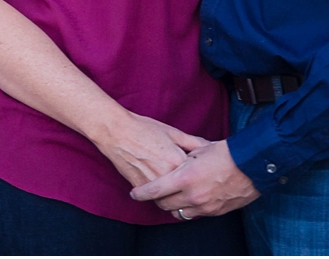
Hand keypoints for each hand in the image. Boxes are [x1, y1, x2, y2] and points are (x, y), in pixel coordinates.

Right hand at [93, 112, 211, 188]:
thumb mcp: (173, 132)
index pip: (199, 176)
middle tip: (192, 181)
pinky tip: (162, 186)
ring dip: (176, 195)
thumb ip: (195, 143)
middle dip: (190, 186)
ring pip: (172, 198)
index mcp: (178, 162)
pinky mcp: (140, 188)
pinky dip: (161, 195)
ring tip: (177, 186)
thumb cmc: (144, 128)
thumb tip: (212, 147)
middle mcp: (167, 176)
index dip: (201, 173)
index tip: (202, 171)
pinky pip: (156, 198)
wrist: (116, 131)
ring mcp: (153, 184)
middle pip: (186, 189)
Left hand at [129, 139, 260, 217]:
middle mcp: (192, 195)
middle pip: (165, 205)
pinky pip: (196, 215)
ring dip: (173, 206)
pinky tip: (189, 199)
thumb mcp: (198, 149)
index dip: (142, 193)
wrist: (252, 165)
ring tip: (171, 197)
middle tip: (154, 193)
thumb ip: (181, 158)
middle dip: (156, 200)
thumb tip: (170, 159)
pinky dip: (189, 208)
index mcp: (185, 178)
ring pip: (179, 213)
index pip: (155, 190)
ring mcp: (205, 206)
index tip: (135, 193)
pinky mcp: (216, 212)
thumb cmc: (225, 152)